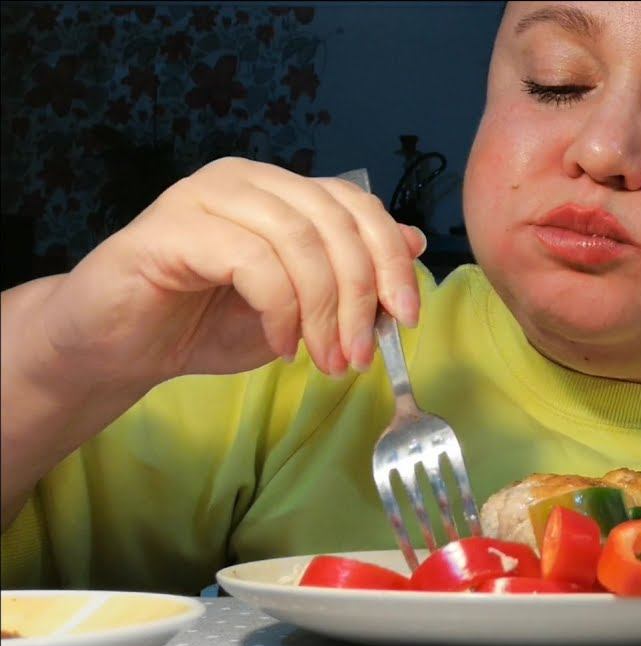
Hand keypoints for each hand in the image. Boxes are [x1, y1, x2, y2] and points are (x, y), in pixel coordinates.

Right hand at [40, 157, 425, 388]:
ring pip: (300, 241)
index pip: (357, 206)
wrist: (116, 346)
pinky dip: (281, 311)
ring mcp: (206, 196)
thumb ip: (352, 275)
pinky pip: (253, 262)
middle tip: (361, 355)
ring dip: (325, 311)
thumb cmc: (205, 323)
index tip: (407, 318)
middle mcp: (247, 180)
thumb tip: (415, 243)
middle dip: (362, 296)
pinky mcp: (171, 228)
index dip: (391, 259)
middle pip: (335, 222)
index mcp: (281, 190)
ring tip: (326, 360)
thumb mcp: (300, 307)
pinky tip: (281, 347)